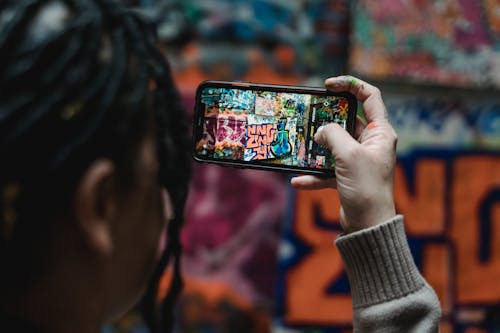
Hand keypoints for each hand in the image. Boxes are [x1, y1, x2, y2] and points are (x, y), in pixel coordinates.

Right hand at [291, 76, 396, 232]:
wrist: (368, 226)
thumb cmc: (365, 187)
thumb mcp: (349, 155)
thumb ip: (333, 135)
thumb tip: (320, 131)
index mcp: (380, 132)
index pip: (369, 96)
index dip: (350, 85)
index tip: (328, 85)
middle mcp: (371, 143)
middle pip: (347, 120)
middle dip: (325, 119)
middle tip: (308, 117)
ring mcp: (358, 160)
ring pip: (334, 145)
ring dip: (316, 148)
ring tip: (300, 147)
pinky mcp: (348, 176)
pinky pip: (327, 169)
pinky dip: (313, 174)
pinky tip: (299, 181)